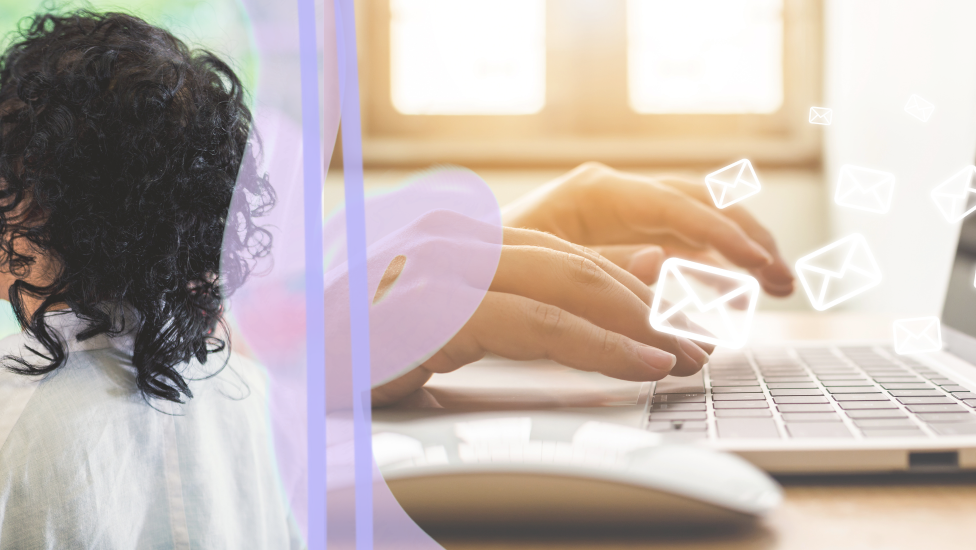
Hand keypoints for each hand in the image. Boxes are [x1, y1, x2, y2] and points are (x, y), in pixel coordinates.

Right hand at [372, 228, 709, 405]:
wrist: (278, 376)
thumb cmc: (353, 360)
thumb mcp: (442, 333)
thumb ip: (510, 312)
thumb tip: (601, 306)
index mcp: (452, 239)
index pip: (557, 251)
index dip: (625, 285)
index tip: (673, 323)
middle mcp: (448, 238)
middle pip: (572, 259)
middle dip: (645, 303)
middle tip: (697, 342)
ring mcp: (439, 265)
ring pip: (565, 282)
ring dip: (635, 322)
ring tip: (681, 356)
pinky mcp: (432, 306)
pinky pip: (535, 322)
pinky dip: (596, 343)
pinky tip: (636, 362)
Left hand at [502, 162, 793, 295]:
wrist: (450, 270)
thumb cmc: (487, 266)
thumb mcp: (538, 270)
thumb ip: (603, 267)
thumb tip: (665, 261)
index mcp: (595, 192)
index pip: (679, 206)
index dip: (726, 236)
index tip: (762, 267)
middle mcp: (613, 196)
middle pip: (700, 205)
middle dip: (746, 239)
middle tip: (783, 280)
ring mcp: (618, 217)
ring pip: (697, 225)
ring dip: (738, 252)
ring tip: (774, 286)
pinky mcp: (619, 241)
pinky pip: (679, 247)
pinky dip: (710, 267)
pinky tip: (732, 293)